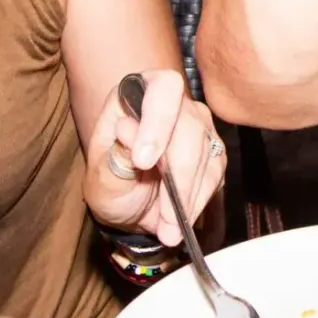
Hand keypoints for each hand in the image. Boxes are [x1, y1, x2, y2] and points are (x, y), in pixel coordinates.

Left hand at [84, 69, 223, 246]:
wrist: (130, 209)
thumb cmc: (111, 185)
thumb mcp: (102, 178)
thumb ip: (115, 155)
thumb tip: (126, 128)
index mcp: (138, 95)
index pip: (162, 88)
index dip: (158, 120)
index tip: (144, 161)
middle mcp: (174, 104)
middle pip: (190, 126)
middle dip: (177, 177)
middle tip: (163, 216)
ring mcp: (198, 126)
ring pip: (206, 153)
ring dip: (188, 197)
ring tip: (168, 229)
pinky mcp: (213, 152)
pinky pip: (215, 175)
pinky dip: (198, 202)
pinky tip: (181, 221)